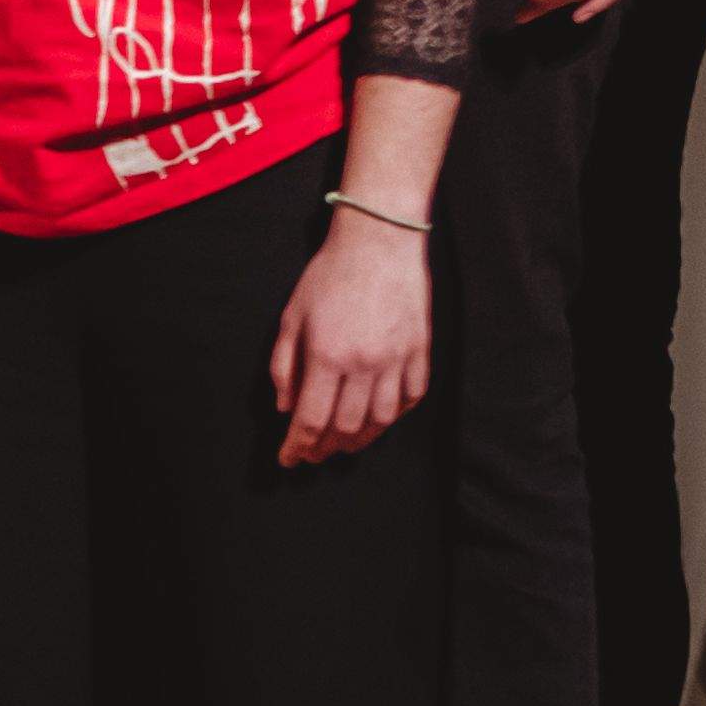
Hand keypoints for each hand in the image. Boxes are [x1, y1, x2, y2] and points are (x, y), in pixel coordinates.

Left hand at [270, 206, 432, 462]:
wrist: (380, 245)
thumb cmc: (328, 277)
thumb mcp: (291, 317)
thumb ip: (283, 365)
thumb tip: (285, 408)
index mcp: (327, 355)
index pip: (311, 418)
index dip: (298, 446)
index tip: (288, 460)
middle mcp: (365, 365)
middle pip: (346, 426)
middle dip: (326, 448)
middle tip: (313, 455)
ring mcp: (398, 361)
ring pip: (382, 420)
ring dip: (360, 439)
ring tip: (343, 446)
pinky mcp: (421, 354)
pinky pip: (412, 399)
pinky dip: (394, 417)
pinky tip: (379, 420)